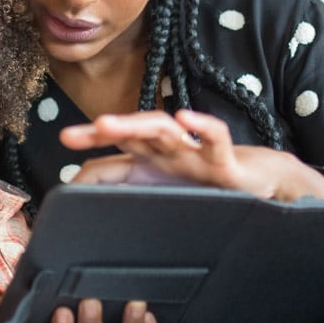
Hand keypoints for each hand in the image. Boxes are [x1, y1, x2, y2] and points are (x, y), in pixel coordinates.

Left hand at [61, 109, 323, 200]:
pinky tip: (186, 118)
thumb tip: (82, 204)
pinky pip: (215, 138)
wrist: (263, 187)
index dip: (85, 165)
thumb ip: (125, 197)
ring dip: (134, 124)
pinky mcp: (225, 162)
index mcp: (150, 165)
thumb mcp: (162, 197)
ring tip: (106, 124)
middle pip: (130, 135)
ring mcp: (195, 155)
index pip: (110, 162)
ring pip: (162, 130)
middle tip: (68, 135)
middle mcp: (168, 154)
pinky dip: (202, 126)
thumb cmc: (209, 187)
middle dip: (100, 132)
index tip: (60, 182)